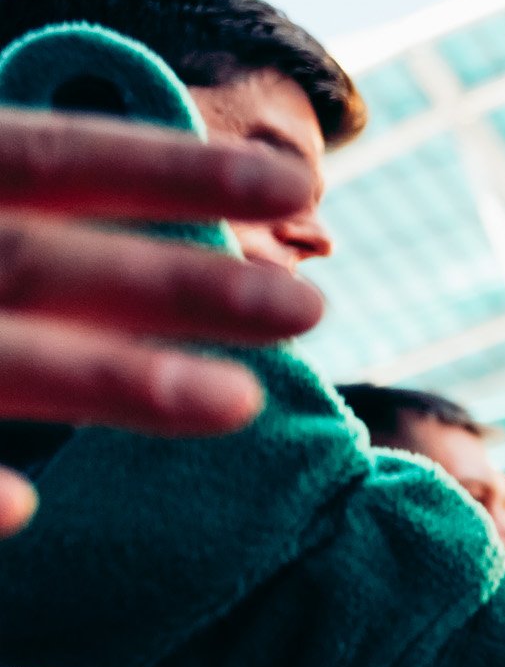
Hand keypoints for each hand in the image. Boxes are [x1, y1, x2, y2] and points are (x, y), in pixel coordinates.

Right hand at [0, 106, 324, 532]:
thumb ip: (30, 228)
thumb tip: (163, 219)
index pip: (57, 159)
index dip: (174, 169)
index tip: (298, 183)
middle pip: (43, 260)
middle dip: (176, 281)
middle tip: (312, 310)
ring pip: (0, 357)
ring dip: (114, 377)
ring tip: (240, 404)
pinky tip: (28, 508)